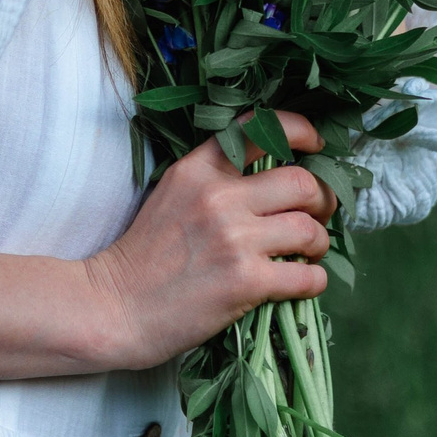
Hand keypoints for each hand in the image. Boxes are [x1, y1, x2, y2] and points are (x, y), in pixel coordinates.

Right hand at [81, 112, 336, 369]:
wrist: (113, 307)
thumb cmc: (143, 257)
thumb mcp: (170, 196)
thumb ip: (212, 180)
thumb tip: (271, 180)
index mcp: (198, 170)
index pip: (262, 129)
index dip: (302, 132)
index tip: (316, 146)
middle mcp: (219, 197)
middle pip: (303, 183)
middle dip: (323, 199)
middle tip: (319, 213)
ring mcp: (235, 239)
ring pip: (310, 229)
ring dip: (319, 243)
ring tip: (310, 252)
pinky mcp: (246, 281)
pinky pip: (307, 276)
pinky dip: (314, 280)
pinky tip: (303, 282)